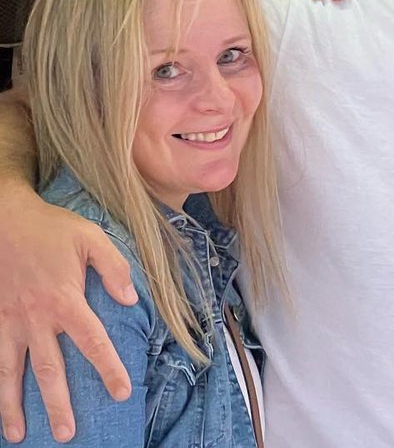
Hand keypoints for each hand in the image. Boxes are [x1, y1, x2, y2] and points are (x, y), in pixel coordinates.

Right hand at [0, 190, 135, 442]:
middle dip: (58, 404)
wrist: (4, 219)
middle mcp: (36, 319)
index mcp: (65, 301)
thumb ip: (114, 268)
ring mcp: (9, 322)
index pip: (93, 342)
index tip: (121, 393)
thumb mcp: (91, 238)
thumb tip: (129, 301)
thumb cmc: (51, 228)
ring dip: (13, 406)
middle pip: (49, 370)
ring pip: (11, 372)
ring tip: (19, 435)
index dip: (108, 369)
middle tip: (68, 435)